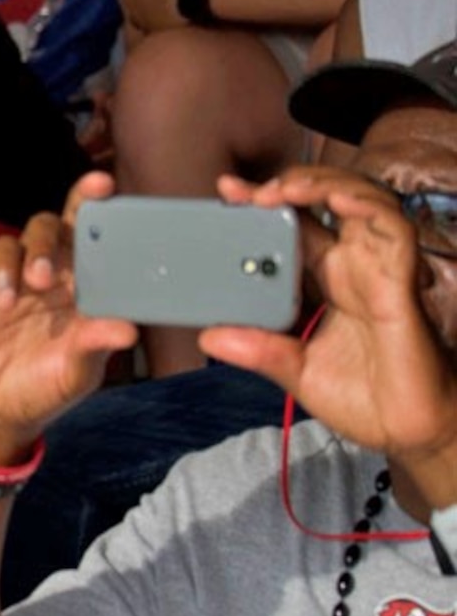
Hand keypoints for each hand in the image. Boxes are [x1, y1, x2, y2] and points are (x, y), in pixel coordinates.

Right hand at [0, 171, 139, 463]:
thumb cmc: (43, 390)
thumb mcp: (74, 374)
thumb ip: (95, 346)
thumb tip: (128, 330)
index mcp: (89, 291)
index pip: (107, 245)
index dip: (118, 218)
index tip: (133, 200)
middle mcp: (59, 274)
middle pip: (72, 222)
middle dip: (84, 199)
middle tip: (97, 188)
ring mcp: (21, 274)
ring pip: (36, 231)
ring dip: (42, 247)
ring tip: (39, 280)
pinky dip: (3, 271)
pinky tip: (4, 302)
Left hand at [204, 169, 456, 497]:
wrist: (406, 431)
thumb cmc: (362, 397)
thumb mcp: (295, 371)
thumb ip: (258, 351)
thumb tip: (209, 338)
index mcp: (328, 278)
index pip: (295, 223)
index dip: (266, 201)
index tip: (227, 191)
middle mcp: (355, 266)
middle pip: (329, 200)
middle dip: (291, 184)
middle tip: (251, 192)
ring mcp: (380, 271)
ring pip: (363, 202)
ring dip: (325, 186)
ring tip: (287, 188)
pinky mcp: (402, 287)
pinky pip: (395, 234)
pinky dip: (369, 210)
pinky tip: (340, 201)